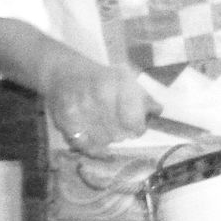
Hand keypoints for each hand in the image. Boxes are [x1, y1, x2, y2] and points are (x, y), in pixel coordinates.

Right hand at [41, 59, 155, 156]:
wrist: (62, 73)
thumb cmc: (100, 78)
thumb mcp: (125, 80)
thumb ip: (143, 97)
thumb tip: (158, 111)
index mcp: (116, 82)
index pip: (133, 120)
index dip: (138, 127)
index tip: (137, 127)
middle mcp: (96, 95)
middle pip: (118, 133)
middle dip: (122, 134)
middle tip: (119, 129)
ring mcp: (78, 109)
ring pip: (102, 140)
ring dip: (107, 139)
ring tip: (105, 131)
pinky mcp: (63, 120)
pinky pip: (83, 144)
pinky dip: (91, 147)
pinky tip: (95, 141)